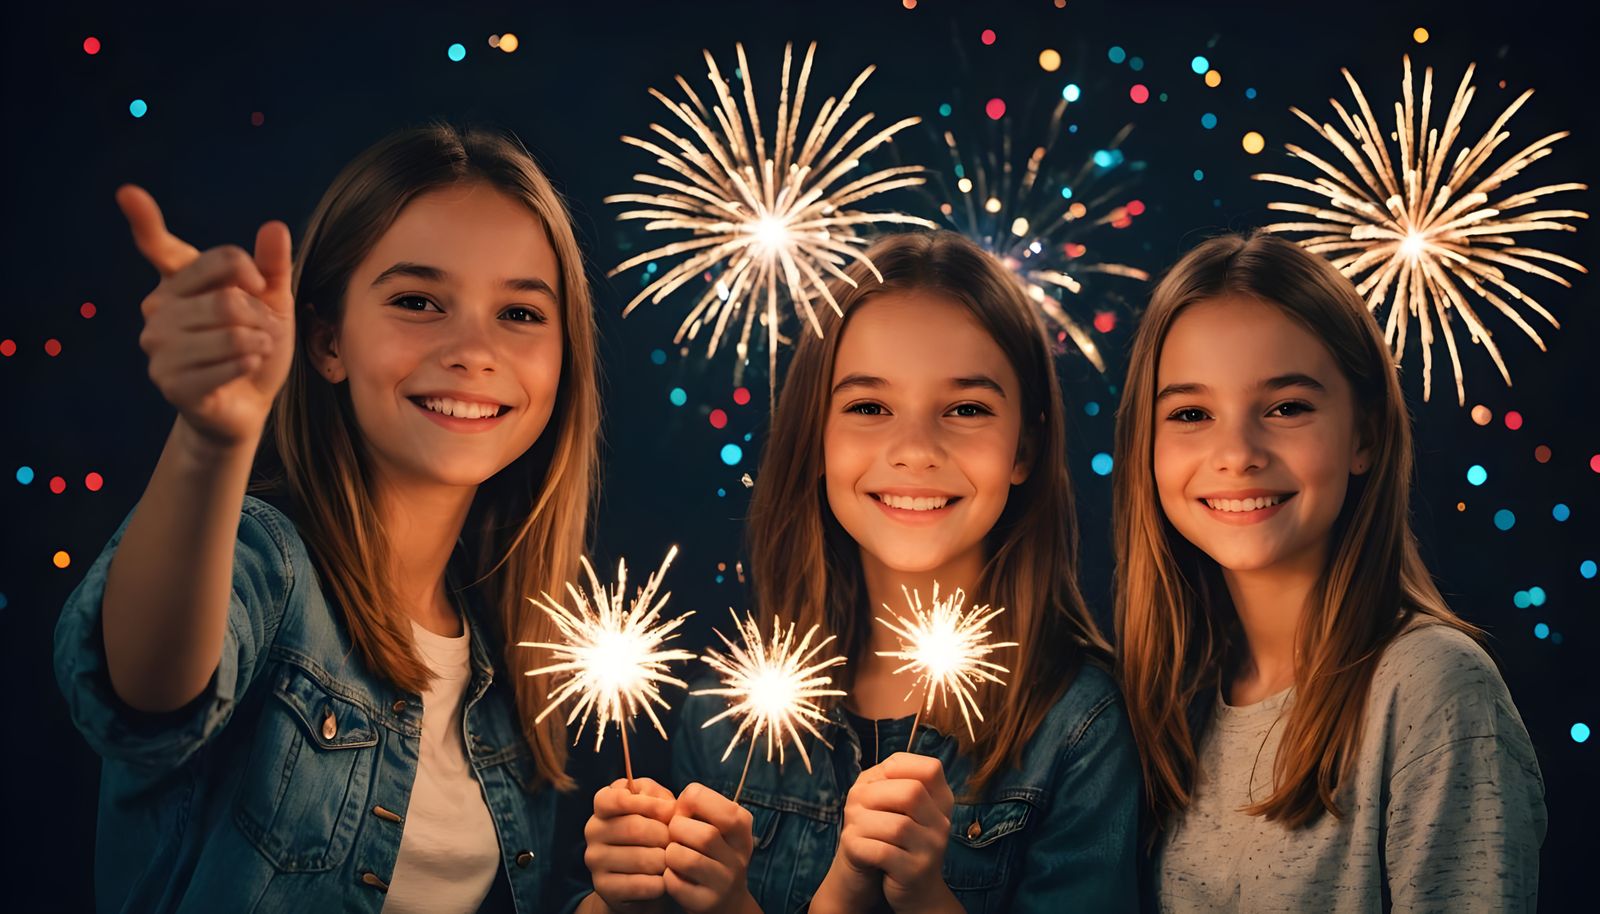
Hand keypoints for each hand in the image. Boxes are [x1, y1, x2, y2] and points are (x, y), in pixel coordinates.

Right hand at [117, 184, 294, 449]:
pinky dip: (251, 364)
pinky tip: (248, 366)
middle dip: (260, 316)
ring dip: (259, 342)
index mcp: (178, 284)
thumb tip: (274, 227)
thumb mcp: (273, 302)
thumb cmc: (255, 345)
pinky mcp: (170, 383)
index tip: (127, 193)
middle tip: (262, 330)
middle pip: (227, 296)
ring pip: (230, 330)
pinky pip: (227, 363)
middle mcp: (158, 311)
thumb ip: (272, 267)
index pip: (165, 249)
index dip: (145, 222)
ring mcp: (159, 348)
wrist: (248, 403)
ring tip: (256, 350)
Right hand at [584, 778, 676, 913]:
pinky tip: (664, 880)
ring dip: (665, 861)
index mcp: (603, 806)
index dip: (648, 804)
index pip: (616, 799)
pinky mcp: (603, 887)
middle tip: (678, 843)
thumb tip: (667, 808)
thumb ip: (660, 798)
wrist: (644, 877)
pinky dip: (659, 884)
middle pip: (634, 828)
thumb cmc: (654, 833)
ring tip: (672, 862)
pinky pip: (639, 885)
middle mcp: (593, 830)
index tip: (670, 810)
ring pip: (640, 858)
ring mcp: (595, 860)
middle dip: (664, 835)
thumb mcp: (658, 807)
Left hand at [664, 783, 757, 913]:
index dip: (686, 802)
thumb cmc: (709, 851)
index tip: (684, 812)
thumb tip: (667, 806)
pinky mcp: (707, 903)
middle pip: (705, 835)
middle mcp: (739, 854)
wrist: (725, 899)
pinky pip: (676, 884)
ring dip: (671, 854)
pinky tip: (674, 874)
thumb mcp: (712, 824)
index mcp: (741, 824)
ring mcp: (725, 881)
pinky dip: (667, 876)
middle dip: (677, 830)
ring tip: (673, 855)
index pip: (704, 798)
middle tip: (674, 835)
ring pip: (688, 860)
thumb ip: (694, 808)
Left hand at [827, 752, 955, 913]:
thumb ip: (898, 784)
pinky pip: (883, 852)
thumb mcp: (906, 811)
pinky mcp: (914, 873)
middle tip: (856, 806)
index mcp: (942, 802)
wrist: (916, 892)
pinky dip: (862, 846)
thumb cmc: (902, 842)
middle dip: (874, 795)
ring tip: (854, 828)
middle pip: (911, 793)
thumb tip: (886, 767)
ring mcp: (932, 850)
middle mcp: (942, 824)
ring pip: (896, 825)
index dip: (900, 766)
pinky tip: (856, 847)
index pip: (931, 769)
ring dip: (863, 824)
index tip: (881, 779)